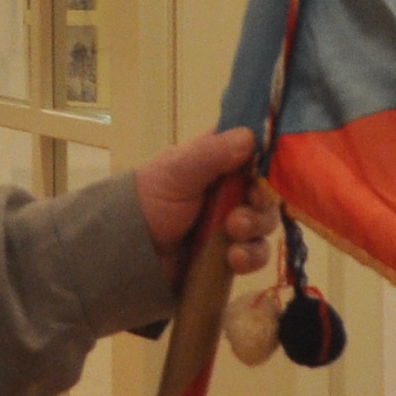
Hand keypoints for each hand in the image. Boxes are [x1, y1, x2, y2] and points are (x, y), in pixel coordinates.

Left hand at [135, 126, 273, 280]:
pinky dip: (250, 256)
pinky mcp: (231, 254)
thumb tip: (251, 136)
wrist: (126, 253)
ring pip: (265, 222)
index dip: (269, 159)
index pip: (256, 151)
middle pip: (267, 190)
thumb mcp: (177, 171)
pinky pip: (256, 254)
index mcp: (218, 160)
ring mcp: (232, 223)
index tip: (266, 168)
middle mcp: (230, 189)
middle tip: (249, 203)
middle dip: (262, 200)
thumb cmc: (149, 201)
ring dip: (256, 227)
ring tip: (233, 231)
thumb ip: (213, 153)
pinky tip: (233, 258)